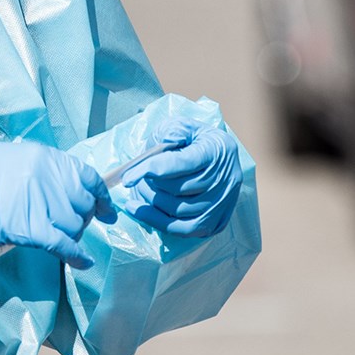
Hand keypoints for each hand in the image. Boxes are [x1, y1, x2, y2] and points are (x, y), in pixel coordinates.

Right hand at [0, 141, 114, 266]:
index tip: (108, 211)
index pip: (88, 177)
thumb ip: (41, 173)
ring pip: (74, 225)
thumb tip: (64, 193)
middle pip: (82, 205)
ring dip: (72, 236)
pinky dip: (76, 256)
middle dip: (82, 219)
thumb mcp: (13, 161)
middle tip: (71, 228)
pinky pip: (64, 244)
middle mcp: (48, 176)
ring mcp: (40, 201)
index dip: (101, 197)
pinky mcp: (29, 227)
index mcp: (45, 156)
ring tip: (59, 241)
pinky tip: (82, 262)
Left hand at [119, 122, 241, 238]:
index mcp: (217, 150)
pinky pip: (185, 229)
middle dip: (150, 186)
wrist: (221, 158)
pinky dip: (161, 222)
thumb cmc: (196, 140)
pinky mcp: (217, 221)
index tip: (128, 177)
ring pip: (180, 211)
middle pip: (179, 189)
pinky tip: (143, 212)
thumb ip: (170, 132)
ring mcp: (223, 203)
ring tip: (138, 192)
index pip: (181, 163)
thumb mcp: (184, 126)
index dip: (151, 169)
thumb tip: (157, 149)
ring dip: (152, 204)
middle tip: (135, 181)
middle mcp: (225, 179)